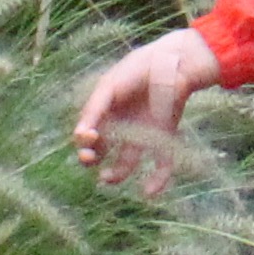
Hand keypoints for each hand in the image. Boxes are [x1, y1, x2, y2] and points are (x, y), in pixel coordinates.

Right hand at [70, 28, 222, 194]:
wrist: (174, 62)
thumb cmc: (138, 69)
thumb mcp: (110, 85)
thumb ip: (95, 108)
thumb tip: (79, 135)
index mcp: (106, 112)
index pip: (87, 135)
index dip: (82, 141)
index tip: (88, 136)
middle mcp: (122, 126)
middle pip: (101, 152)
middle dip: (91, 160)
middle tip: (89, 160)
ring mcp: (143, 135)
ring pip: (125, 163)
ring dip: (115, 175)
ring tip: (108, 178)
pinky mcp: (165, 139)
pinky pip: (160, 165)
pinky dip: (157, 181)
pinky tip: (149, 191)